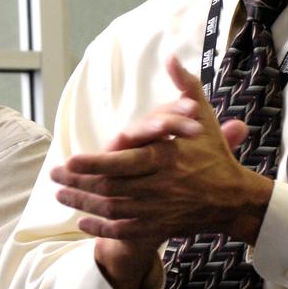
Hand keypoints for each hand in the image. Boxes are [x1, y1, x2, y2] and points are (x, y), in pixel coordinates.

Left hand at [54, 55, 270, 246]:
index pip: (121, 163)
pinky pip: (123, 231)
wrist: (234, 198)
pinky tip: (82, 222)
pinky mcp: (158, 227)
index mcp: (165, 158)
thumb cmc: (213, 154)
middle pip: (110, 187)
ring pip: (111, 209)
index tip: (69, 160)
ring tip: (60, 195)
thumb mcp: (202, 117)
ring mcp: (157, 210)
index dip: (93, 164)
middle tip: (53, 175)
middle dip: (77, 183)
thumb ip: (185, 86)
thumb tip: (170, 57)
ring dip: (82, 204)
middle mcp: (159, 186)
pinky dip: (100, 230)